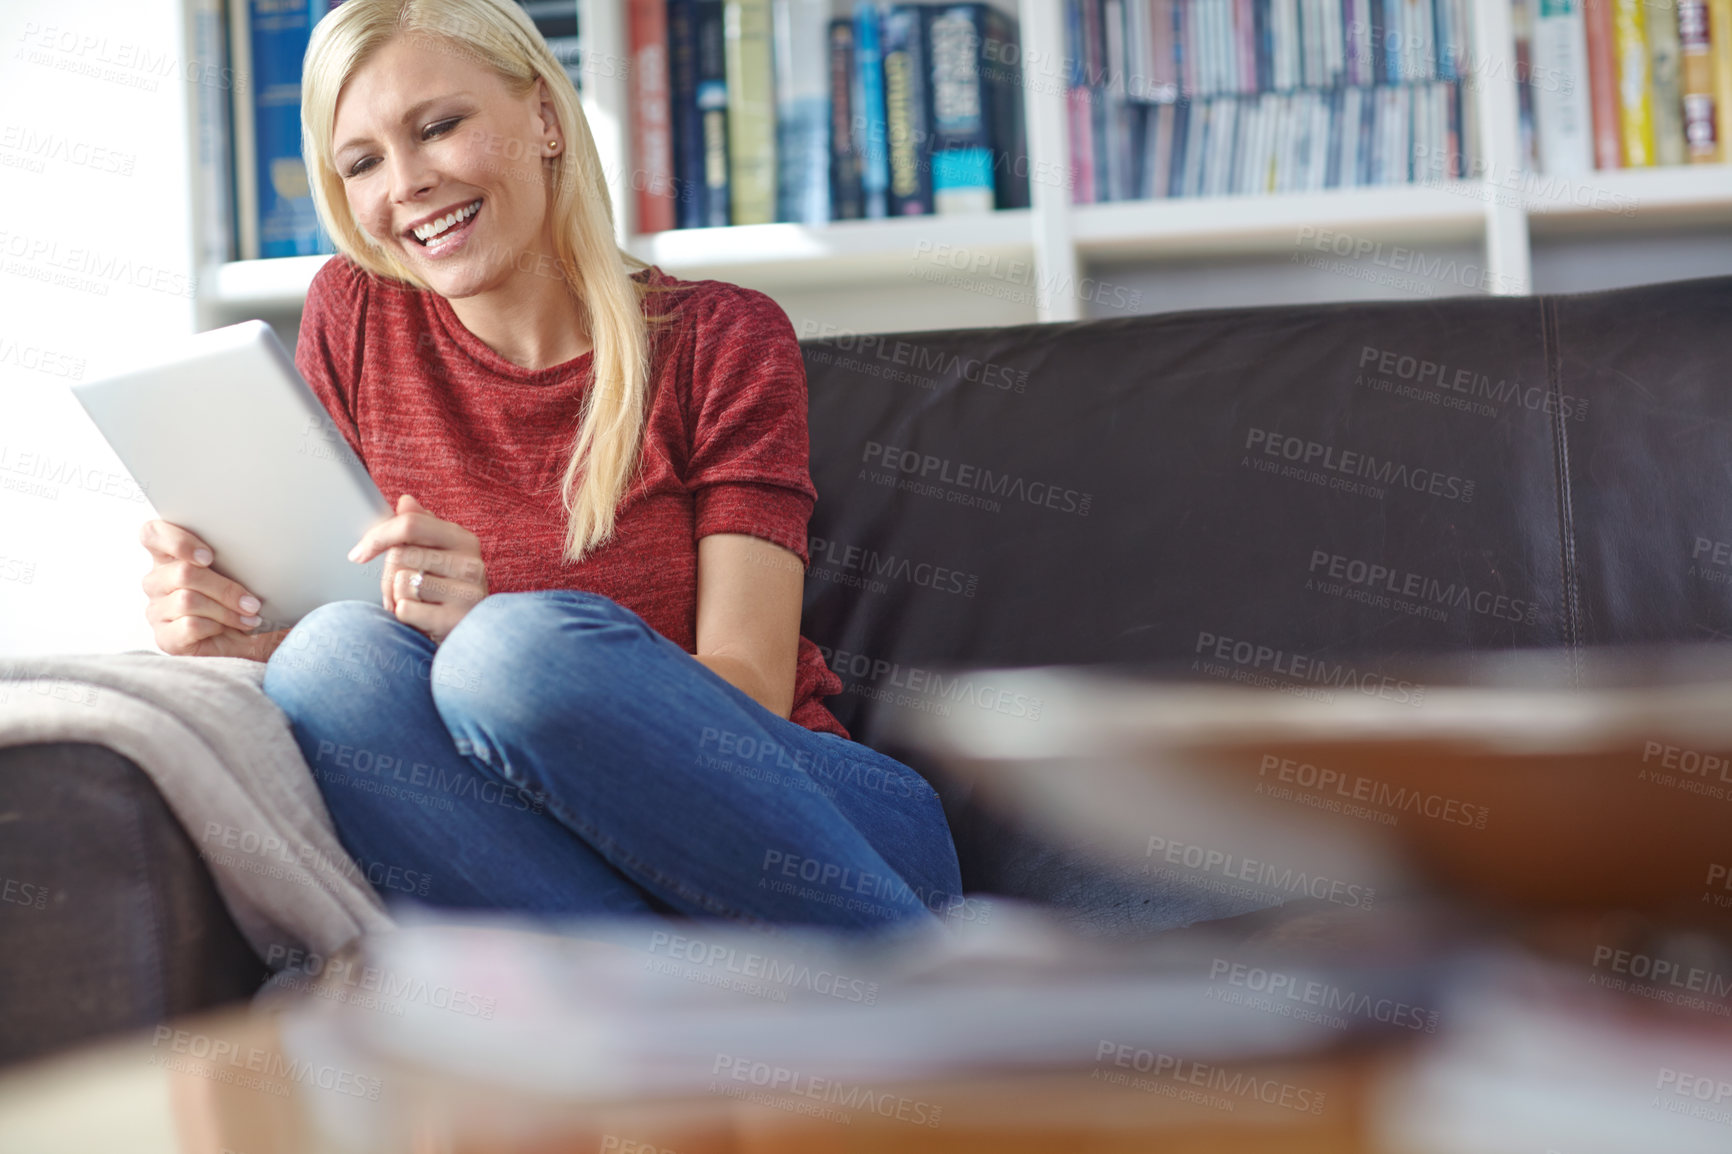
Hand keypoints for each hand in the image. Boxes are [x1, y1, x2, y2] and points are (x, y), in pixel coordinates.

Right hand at [140, 521, 288, 659]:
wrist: (252, 642)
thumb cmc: (243, 602)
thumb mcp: (241, 574)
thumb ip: (231, 556)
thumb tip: (250, 544)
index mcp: (170, 557)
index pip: (153, 534)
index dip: (177, 541)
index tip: (208, 556)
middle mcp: (157, 582)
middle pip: (183, 573)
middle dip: (224, 587)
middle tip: (252, 601)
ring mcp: (157, 611)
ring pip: (188, 600)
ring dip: (226, 609)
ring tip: (248, 616)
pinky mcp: (165, 637)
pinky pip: (190, 625)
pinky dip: (217, 626)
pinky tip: (229, 629)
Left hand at [350, 494, 487, 643]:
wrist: (473, 637)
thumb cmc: (447, 592)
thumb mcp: (439, 556)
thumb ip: (422, 527)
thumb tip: (405, 501)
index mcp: (464, 540)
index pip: (410, 524)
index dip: (378, 536)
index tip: (358, 554)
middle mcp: (471, 563)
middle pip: (400, 554)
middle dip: (387, 575)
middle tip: (396, 591)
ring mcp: (467, 592)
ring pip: (401, 582)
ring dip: (396, 597)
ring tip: (413, 605)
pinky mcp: (456, 619)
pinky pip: (405, 609)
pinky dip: (403, 616)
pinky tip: (419, 620)